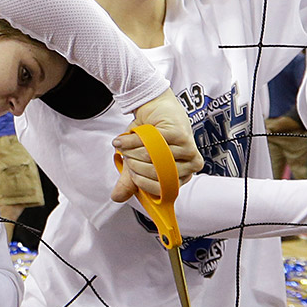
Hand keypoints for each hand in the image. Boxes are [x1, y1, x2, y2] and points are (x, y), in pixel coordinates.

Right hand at [111, 89, 201, 203]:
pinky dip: (132, 141)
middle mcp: (190, 166)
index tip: (130, 170)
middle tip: (127, 155)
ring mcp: (188, 150)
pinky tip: (124, 139)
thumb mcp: (137, 162)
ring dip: (131, 151)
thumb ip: (130, 180)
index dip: (139, 180)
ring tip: (126, 145)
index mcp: (181, 177)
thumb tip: (117, 197)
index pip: (159, 189)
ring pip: (151, 157)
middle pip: (154, 173)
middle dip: (133, 164)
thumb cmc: (150, 137)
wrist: (155, 110)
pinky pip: (151, 143)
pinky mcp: (181, 134)